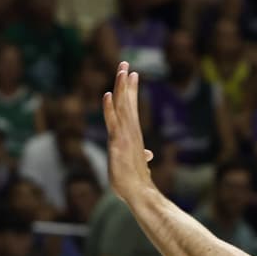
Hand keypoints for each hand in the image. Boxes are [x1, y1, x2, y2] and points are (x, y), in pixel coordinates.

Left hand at [102, 61, 155, 207]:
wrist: (140, 193)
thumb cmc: (136, 181)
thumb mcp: (137, 164)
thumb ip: (141, 155)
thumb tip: (148, 154)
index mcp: (133, 133)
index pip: (132, 107)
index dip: (131, 89)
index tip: (132, 73)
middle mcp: (130, 131)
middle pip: (127, 101)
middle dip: (126, 81)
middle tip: (126, 62)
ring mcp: (124, 136)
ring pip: (122, 107)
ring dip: (121, 88)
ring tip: (121, 70)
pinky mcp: (117, 143)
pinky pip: (112, 122)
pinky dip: (110, 108)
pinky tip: (108, 94)